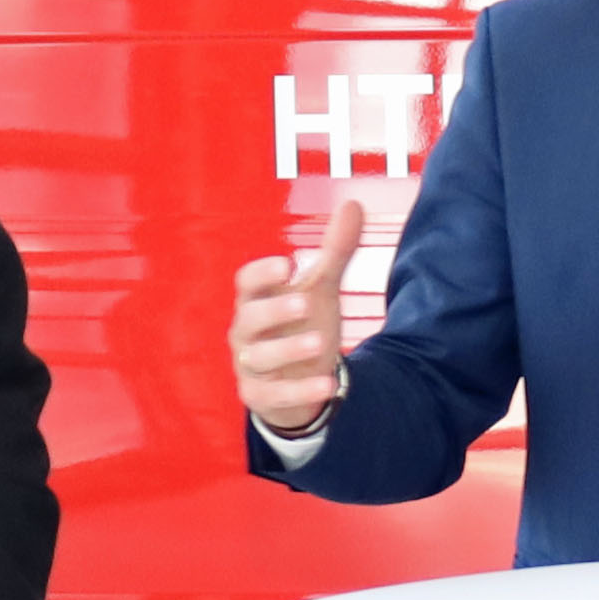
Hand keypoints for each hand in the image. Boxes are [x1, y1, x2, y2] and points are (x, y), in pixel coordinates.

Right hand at [233, 194, 364, 429]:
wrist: (298, 379)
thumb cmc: (301, 325)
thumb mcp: (321, 289)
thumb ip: (335, 251)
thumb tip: (352, 204)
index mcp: (257, 301)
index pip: (246, 283)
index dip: (262, 274)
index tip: (287, 265)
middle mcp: (247, 332)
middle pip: (249, 318)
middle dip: (274, 310)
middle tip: (306, 301)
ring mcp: (249, 365)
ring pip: (260, 358)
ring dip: (290, 350)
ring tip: (322, 343)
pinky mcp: (258, 396)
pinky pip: (272, 396)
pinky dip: (300, 391)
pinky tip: (331, 385)